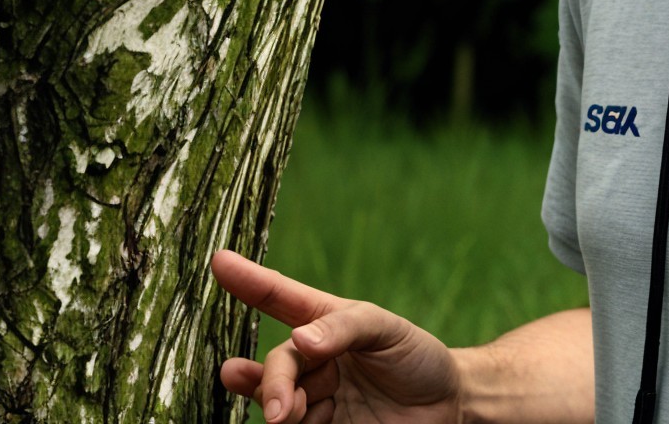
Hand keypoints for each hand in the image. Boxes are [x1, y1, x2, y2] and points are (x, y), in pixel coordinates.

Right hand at [211, 249, 463, 423]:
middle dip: (271, 383)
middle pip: (277, 365)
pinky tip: (311, 421)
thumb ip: (344, 329)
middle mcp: (314, 360)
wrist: (450, 407)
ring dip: (279, 409)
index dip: (248, 280)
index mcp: (325, 322)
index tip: (218, 261)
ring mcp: (317, 397)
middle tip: (277, 408)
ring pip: (278, 402)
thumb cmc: (416, 356)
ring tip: (285, 416)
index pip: (280, 297)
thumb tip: (299, 341)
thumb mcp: (388, 330)